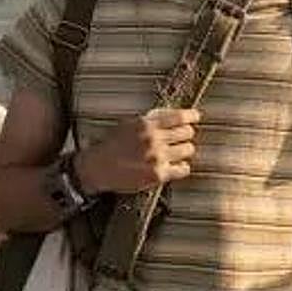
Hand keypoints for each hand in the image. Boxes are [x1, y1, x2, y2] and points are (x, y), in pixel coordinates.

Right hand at [75, 107, 199, 194]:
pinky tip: (173, 166)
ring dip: (183, 150)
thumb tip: (172, 116)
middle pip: (187, 132)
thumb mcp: (126, 124)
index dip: (190, 115)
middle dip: (185, 133)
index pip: (178, 116)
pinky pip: (184, 168)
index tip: (195, 116)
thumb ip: (149, 120)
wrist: (96, 168)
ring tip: (175, 152)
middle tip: (181, 136)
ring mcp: (157, 157)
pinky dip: (181, 167)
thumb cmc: (109, 146)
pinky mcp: (159, 174)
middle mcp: (153, 139)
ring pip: (188, 149)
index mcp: (145, 124)